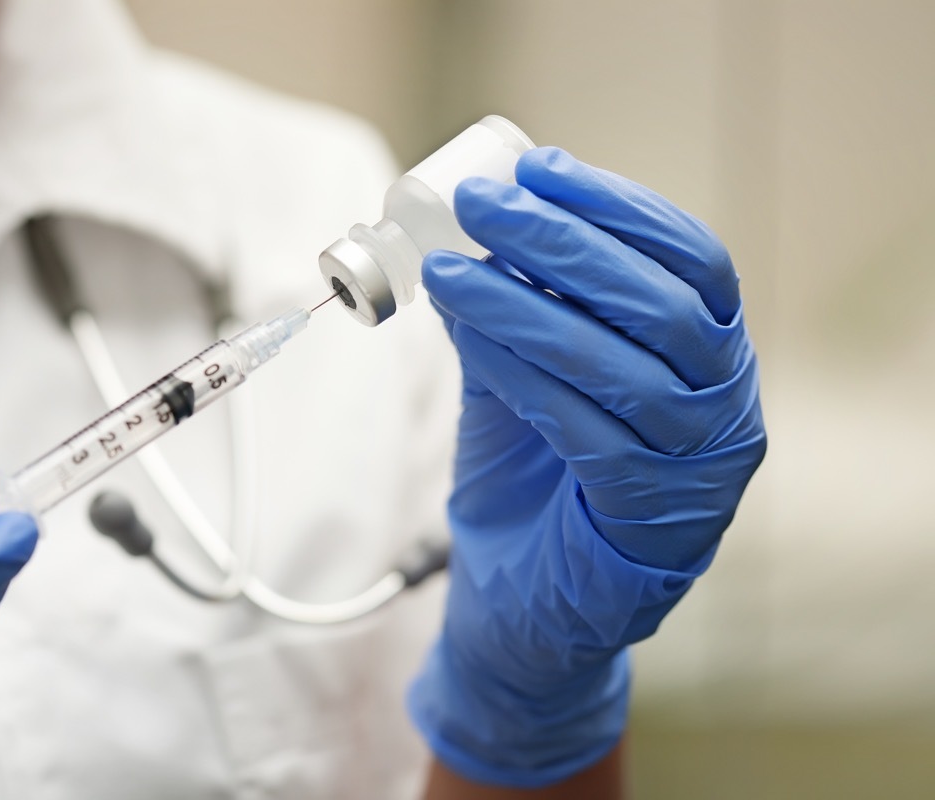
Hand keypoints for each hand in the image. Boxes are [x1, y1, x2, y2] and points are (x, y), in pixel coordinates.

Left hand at [408, 147, 766, 787]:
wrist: (530, 603)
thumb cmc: (535, 480)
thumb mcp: (523, 378)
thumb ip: (510, 316)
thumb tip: (463, 235)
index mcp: (712, 356)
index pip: (690, 258)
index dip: (617, 206)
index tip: (537, 168)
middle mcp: (725, 404)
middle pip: (659, 303)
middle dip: (563, 244)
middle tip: (483, 206)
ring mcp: (699, 464)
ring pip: (622, 362)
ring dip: (528, 306)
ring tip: (452, 269)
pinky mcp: (653, 515)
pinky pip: (586, 426)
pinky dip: (522, 371)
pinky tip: (471, 332)